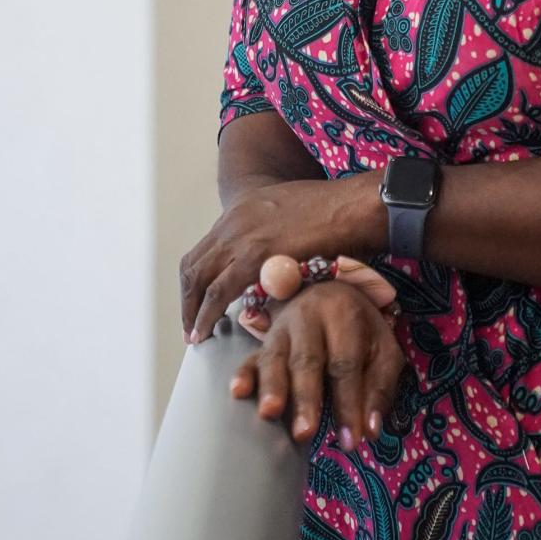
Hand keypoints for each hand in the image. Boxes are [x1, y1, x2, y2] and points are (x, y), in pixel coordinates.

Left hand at [179, 174, 384, 342]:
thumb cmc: (337, 212)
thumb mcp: (293, 215)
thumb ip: (274, 238)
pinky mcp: (253, 256)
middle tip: (191, 323)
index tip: (199, 299)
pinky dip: (206, 315)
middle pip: (194, 263)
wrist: (353, 205)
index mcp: (243, 206)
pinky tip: (207, 331)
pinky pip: (218, 292)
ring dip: (192, 310)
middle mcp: (235, 219)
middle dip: (188, 297)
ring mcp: (242, 236)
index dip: (198, 278)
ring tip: (196, 334)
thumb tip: (272, 266)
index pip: (207, 247)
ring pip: (198, 279)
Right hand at [230, 280, 405, 449]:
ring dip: (272, 386)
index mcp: (345, 315)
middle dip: (306, 397)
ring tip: (270, 413)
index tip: (351, 441)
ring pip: (275, 357)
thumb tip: (371, 431)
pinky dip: (244, 373)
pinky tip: (238, 392)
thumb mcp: (384, 351)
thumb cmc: (361, 331)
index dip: (348, 403)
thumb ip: (380, 389)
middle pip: (307, 359)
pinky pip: (251, 355)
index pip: (345, 364)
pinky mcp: (264, 339)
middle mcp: (310, 316)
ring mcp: (282, 327)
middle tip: (305, 433)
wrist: (332, 291)